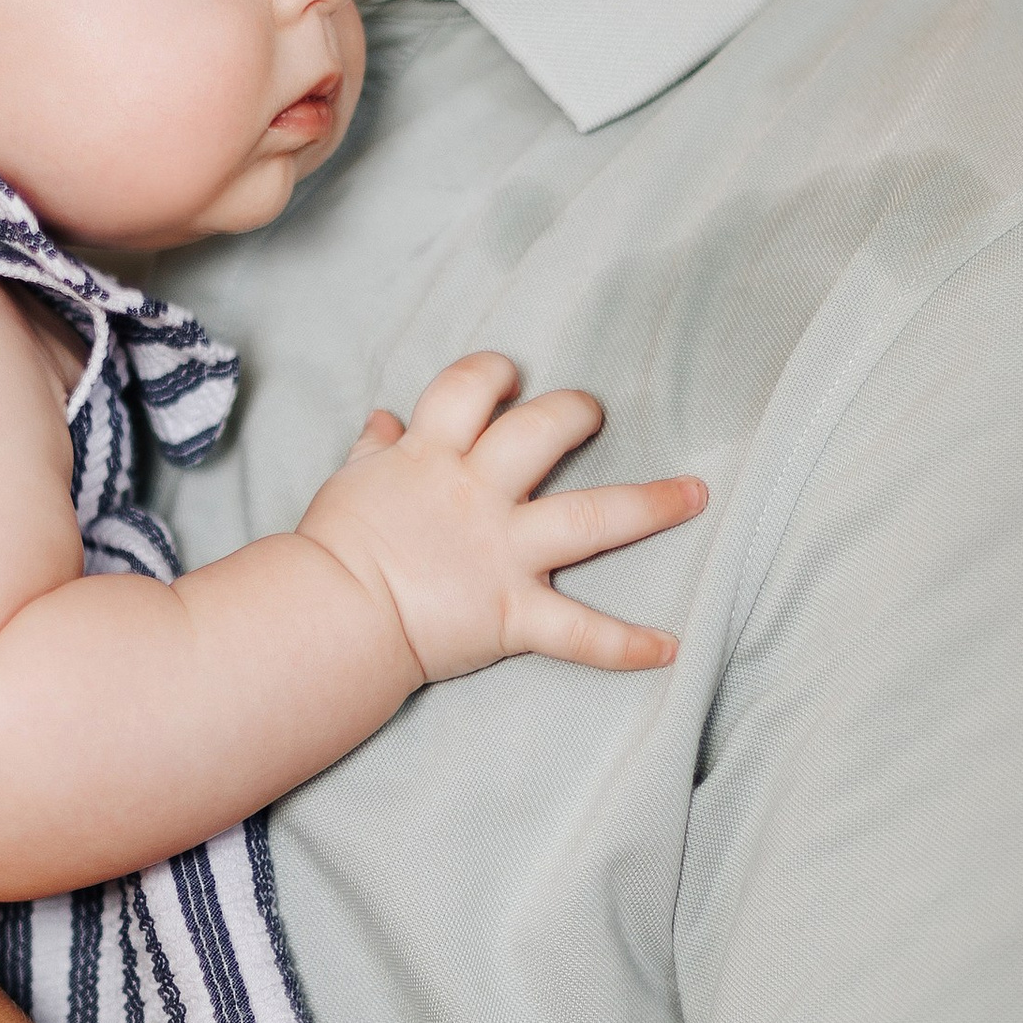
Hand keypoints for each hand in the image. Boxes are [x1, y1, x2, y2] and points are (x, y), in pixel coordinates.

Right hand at [296, 353, 704, 679]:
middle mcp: (477, 495)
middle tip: (591, 414)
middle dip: (574, 413)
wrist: (329, 617)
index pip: (470, 389)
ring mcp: (502, 553)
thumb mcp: (348, 484)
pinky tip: (670, 648)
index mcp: (430, 457)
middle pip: (542, 433)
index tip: (508, 378)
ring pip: (591, 519)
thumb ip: (374, 450)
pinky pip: (578, 632)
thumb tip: (383, 418)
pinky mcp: (512, 613)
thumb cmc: (331, 549)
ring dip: (651, 505)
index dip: (493, 374)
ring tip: (694, 493)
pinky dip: (626, 644)